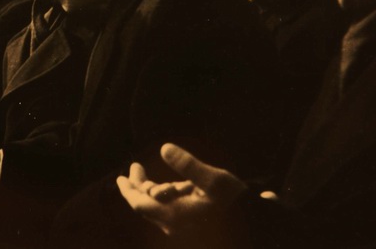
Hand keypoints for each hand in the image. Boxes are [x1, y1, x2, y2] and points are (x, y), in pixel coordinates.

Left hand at [116, 143, 246, 235]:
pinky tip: (170, 187)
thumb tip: (164, 148)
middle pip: (146, 206)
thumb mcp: (214, 181)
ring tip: (146, 174)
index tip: (120, 177)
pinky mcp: (190, 227)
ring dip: (152, 190)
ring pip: (158, 208)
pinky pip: (169, 211)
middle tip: (134, 168)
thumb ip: (188, 165)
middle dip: (138, 186)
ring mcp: (181, 227)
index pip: (140, 204)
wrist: (256, 226)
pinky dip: (165, 197)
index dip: (128, 189)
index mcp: (174, 216)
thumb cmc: (235, 203)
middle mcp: (174, 225)